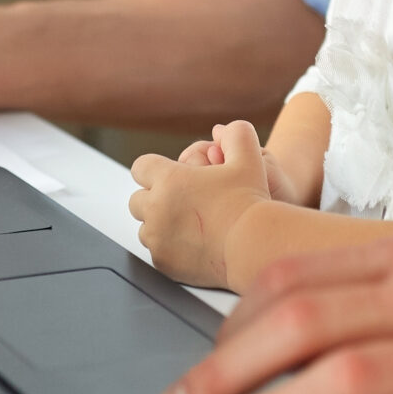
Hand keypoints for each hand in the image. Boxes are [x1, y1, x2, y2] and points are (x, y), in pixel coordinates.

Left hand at [129, 120, 275, 288]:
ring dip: (159, 224)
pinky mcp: (163, 263)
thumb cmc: (250, 202)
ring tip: (188, 223)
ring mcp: (157, 238)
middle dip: (155, 199)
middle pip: (137, 199)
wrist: (255, 246)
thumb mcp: (248, 157)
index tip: (170, 176)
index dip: (155, 170)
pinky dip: (168, 248)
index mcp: (169, 180)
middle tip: (182, 202)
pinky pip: (155, 251)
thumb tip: (221, 130)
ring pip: (145, 227)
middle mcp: (156, 208)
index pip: (141, 167)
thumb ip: (235, 135)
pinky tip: (191, 243)